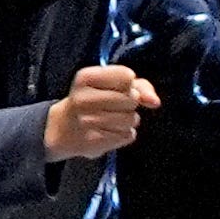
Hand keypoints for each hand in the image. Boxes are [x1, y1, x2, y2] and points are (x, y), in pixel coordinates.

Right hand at [41, 65, 158, 162]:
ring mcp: (87, 122)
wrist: (64, 128)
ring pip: (131, 119)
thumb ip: (140, 86)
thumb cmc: (93, 100)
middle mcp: (83, 98)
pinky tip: (108, 132)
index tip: (116, 88)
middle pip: (132, 99)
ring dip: (127, 121)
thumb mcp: (110, 83)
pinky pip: (127, 136)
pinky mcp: (93, 142)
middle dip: (129, 104)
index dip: (129, 84)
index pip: (127, 76)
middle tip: (112, 106)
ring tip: (110, 120)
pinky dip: (123, 135)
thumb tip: (155, 102)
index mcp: (86, 77)